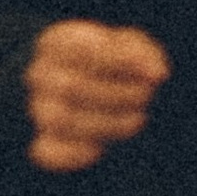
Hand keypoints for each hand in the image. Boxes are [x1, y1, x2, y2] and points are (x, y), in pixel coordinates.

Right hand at [25, 20, 168, 172]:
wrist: (91, 89)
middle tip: (147, 96)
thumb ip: (142, 53)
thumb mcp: (129, 47)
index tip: (157, 74)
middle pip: (71, 85)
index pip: (82, 48)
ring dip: (108, 123)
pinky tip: (101, 149)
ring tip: (137, 119)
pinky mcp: (43, 142)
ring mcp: (38, 108)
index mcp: (57, 42)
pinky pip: (49, 152)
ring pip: (63, 119)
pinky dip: (75, 154)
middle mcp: (40, 74)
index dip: (123, 61)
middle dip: (118, 94)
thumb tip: (158, 73)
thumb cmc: (112, 62)